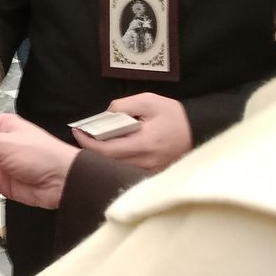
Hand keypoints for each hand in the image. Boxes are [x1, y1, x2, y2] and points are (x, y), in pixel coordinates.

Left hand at [70, 92, 191, 171]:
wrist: (198, 131)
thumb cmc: (174, 115)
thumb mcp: (149, 101)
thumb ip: (124, 106)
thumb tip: (105, 115)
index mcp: (144, 144)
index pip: (107, 150)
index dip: (88, 142)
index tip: (77, 131)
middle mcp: (145, 162)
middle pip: (108, 162)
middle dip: (91, 149)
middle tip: (83, 135)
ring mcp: (149, 171)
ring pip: (116, 168)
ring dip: (101, 156)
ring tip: (95, 140)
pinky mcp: (151, 175)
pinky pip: (126, 170)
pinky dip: (115, 161)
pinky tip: (111, 150)